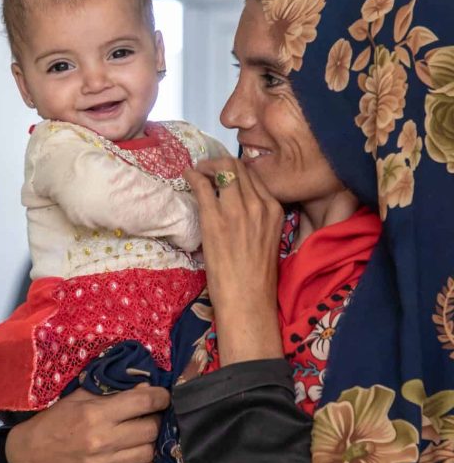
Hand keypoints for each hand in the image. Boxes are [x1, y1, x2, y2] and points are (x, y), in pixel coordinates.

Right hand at [5, 384, 169, 462]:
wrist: (31, 454)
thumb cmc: (57, 419)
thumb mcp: (81, 396)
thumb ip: (112, 391)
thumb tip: (145, 387)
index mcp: (96, 413)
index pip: (143, 402)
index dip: (160, 397)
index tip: (163, 396)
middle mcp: (101, 440)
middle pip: (150, 429)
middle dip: (153, 419)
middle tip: (147, 416)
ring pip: (147, 454)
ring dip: (148, 443)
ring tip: (138, 437)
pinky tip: (138, 460)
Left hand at [184, 156, 283, 365]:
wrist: (248, 300)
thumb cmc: (256, 276)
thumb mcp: (267, 238)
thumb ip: (257, 217)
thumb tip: (238, 203)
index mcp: (274, 209)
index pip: (253, 175)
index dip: (234, 170)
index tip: (222, 174)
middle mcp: (258, 204)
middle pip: (237, 166)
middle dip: (219, 163)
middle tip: (206, 169)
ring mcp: (236, 209)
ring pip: (221, 169)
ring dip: (206, 167)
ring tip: (196, 172)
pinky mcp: (214, 218)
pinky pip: (202, 185)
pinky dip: (193, 176)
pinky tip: (187, 176)